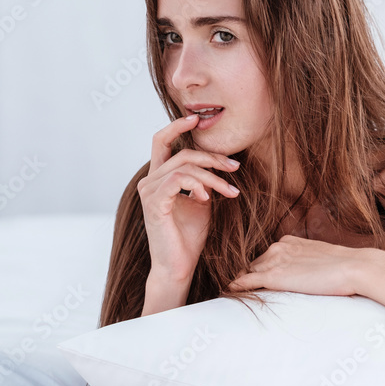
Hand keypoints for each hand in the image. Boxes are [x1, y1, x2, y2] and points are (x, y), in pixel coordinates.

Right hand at [137, 114, 241, 279]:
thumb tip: (221, 163)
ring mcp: (149, 191)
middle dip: (212, 157)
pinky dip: (198, 185)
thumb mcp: (202, 202)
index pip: (162, 141)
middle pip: (182, 153)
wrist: (179, 266)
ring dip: (212, 176)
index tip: (198, 120)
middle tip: (235, 168)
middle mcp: (150, 181)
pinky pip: (178, 181)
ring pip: (184, 166)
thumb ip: (204, 180)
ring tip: (230, 191)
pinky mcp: (154, 203)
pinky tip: (208, 198)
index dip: (177, 126)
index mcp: (159, 177)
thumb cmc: (190, 236)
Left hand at [228, 235, 372, 296]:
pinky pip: (246, 281)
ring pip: (248, 273)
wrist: (353, 268)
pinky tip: (227, 292)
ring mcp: (274, 261)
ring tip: (230, 296)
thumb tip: (307, 275)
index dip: (260, 269)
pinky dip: (235, 287)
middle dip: (248, 276)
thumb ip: (306, 263)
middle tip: (238, 290)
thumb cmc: (344, 266)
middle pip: (254, 264)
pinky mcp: (274, 276)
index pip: (266, 257)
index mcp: (288, 242)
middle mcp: (278, 247)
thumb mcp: (320, 258)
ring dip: (241, 283)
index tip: (255, 280)